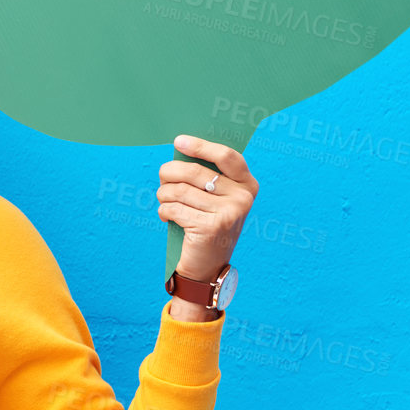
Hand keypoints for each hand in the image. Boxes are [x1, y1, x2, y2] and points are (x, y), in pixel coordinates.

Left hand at [157, 134, 258, 280]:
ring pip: (180, 190)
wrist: (206, 267)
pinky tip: (168, 217)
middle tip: (162, 180)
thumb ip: (205, 176)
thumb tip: (179, 149)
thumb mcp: (213, 199)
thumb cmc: (205, 224)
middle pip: (195, 172)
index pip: (226, 156)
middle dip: (170, 173)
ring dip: (164, 195)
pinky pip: (174, 208)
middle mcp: (243, 198)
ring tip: (165, 201)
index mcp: (247, 185)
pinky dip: (164, 211)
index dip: (200, 146)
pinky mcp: (212, 227)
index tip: (178, 142)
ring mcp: (230, 213)